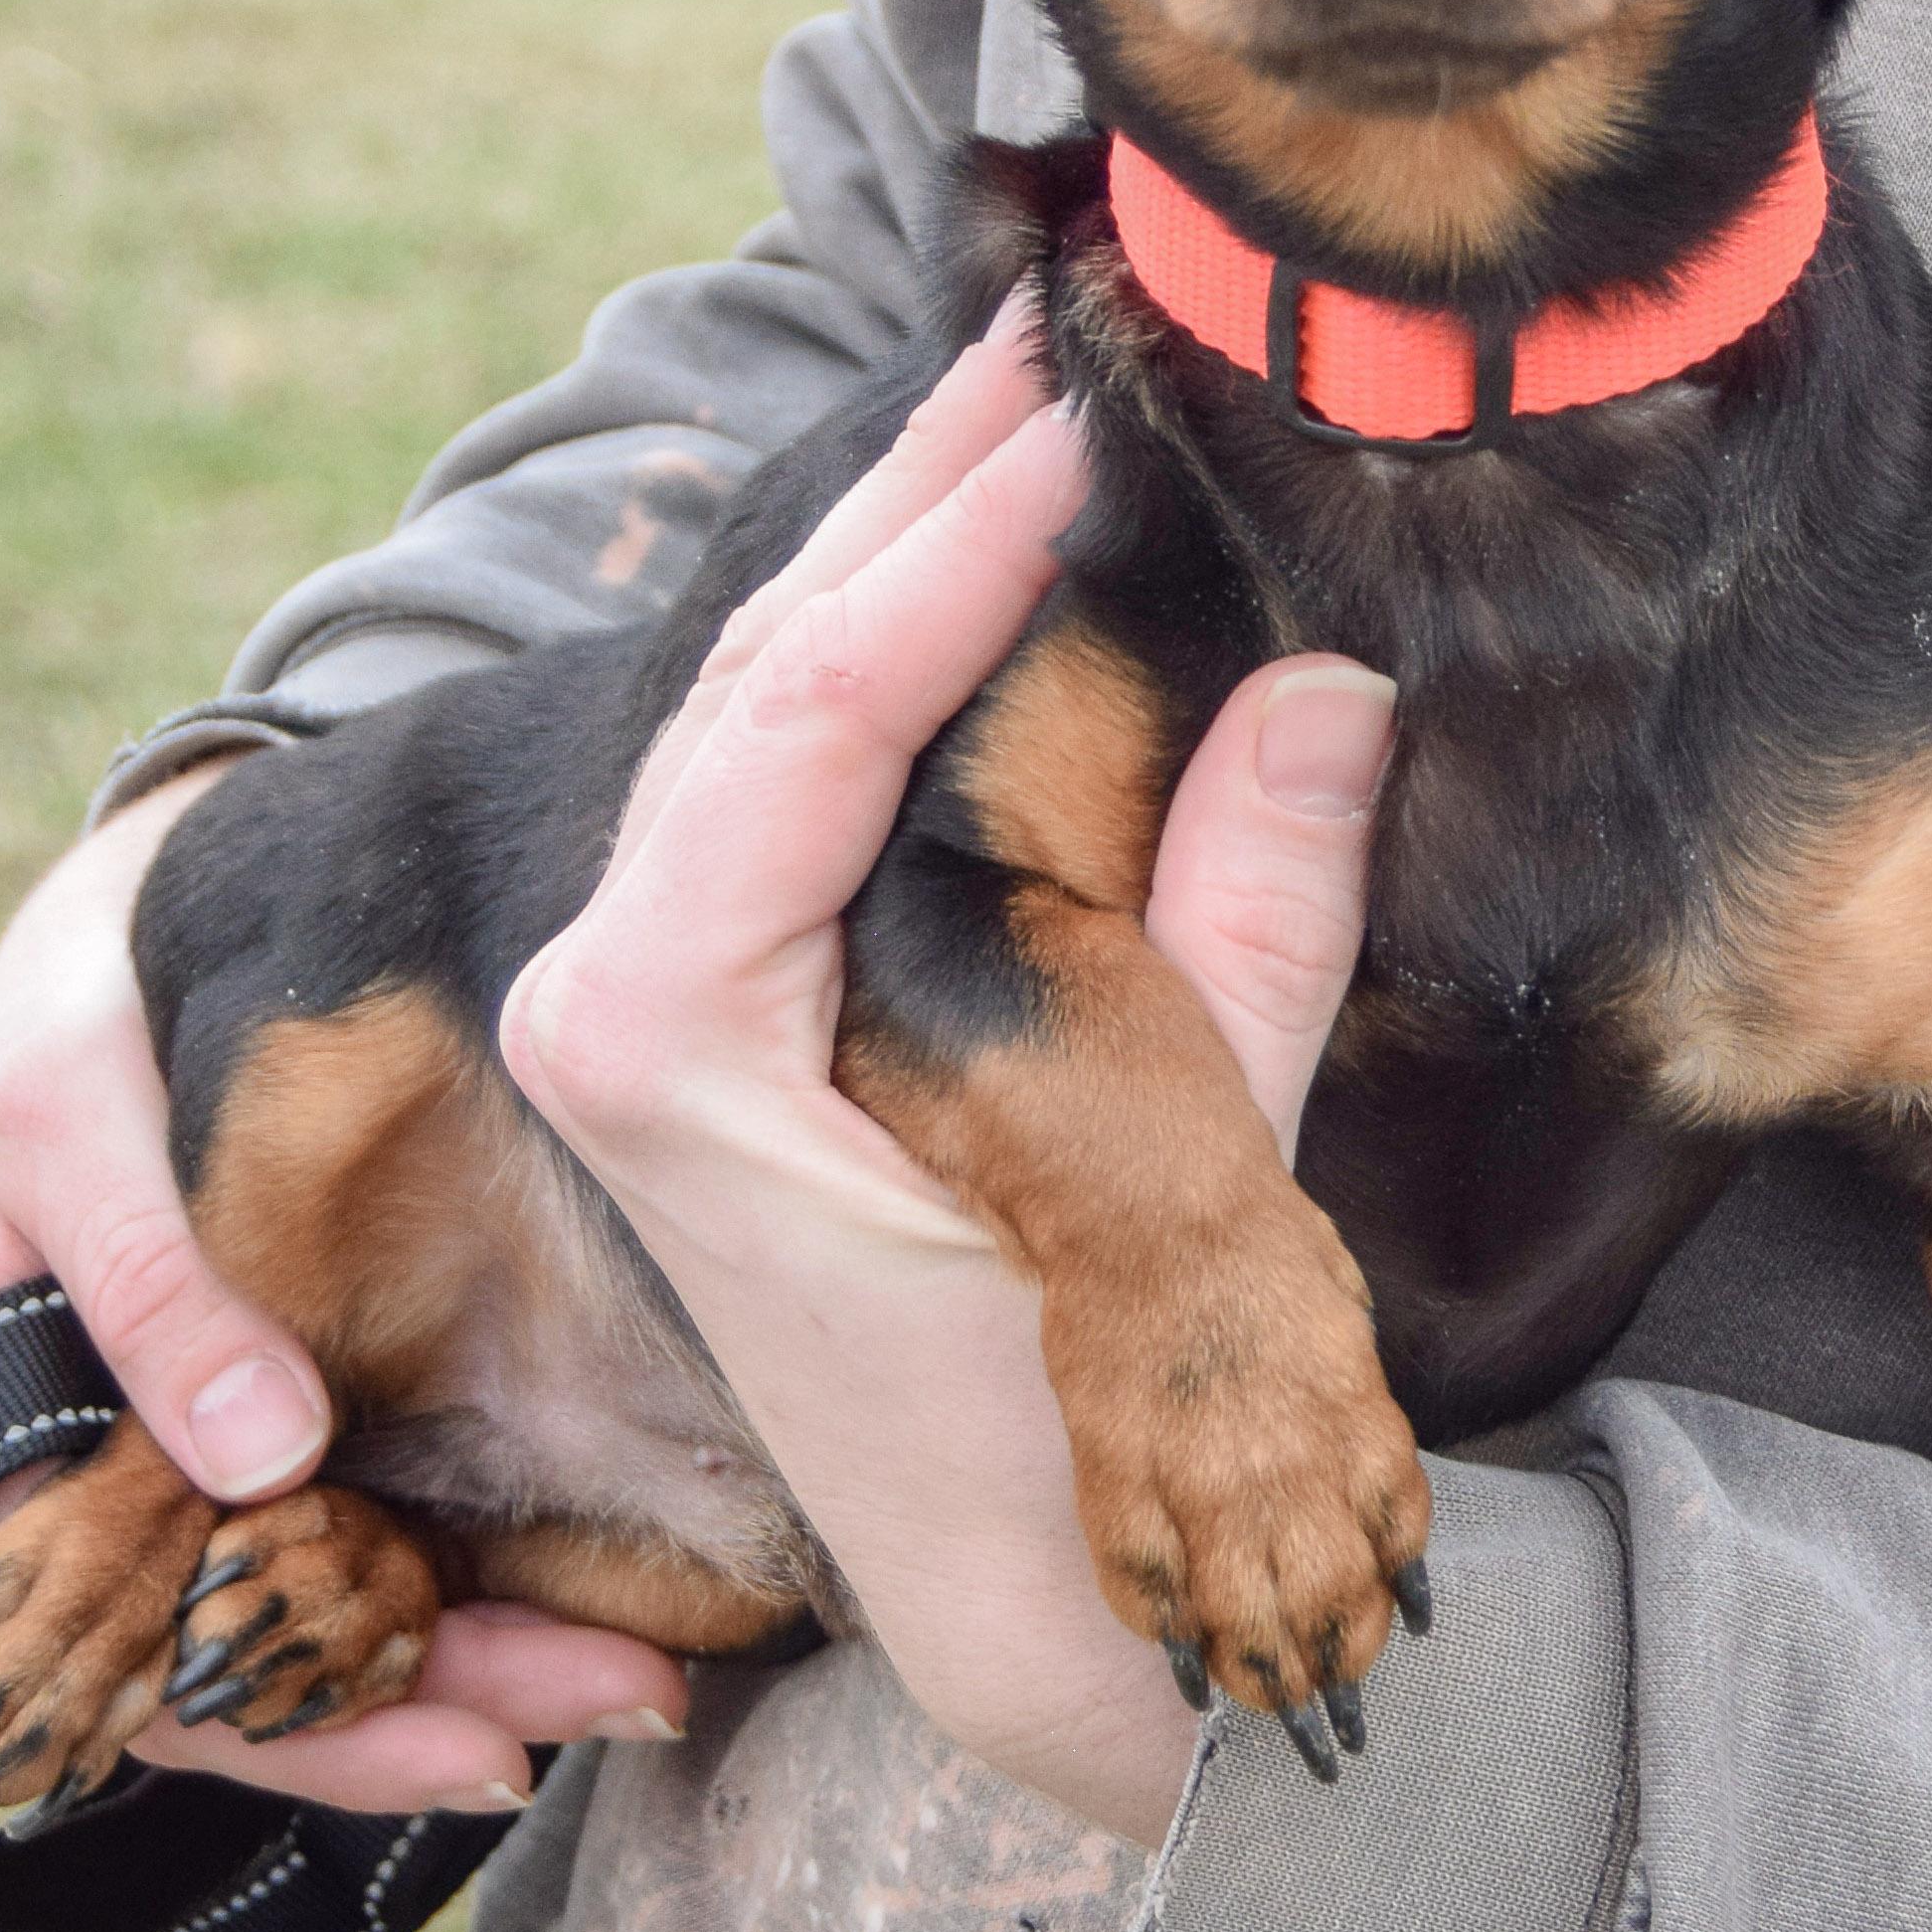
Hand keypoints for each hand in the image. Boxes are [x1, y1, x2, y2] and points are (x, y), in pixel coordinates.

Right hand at [0, 772, 694, 1817]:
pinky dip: (500, 1558)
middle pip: (254, 1655)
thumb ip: (148, 1275)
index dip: (265, 1720)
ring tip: (640, 1676)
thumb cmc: (86, 997)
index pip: (107, 1649)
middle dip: (418, 1706)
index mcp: (14, 1434)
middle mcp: (129, 1466)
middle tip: (598, 1711)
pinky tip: (615, 1585)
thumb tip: (256, 1460)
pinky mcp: (341, 1378)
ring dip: (487, 1654)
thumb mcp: (73, 1107)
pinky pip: (409, 1507)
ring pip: (345, 1602)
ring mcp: (239, 1434)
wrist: (190, 891)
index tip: (437, 1731)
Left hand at [505, 303, 1397, 1847]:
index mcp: (668, 1039)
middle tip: (1058, 330)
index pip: (801, 715)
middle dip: (919, 487)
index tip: (1081, 419)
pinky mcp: (707, 986)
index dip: (948, 546)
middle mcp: (612, 990)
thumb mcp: (1192, 1164)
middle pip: (760, 662)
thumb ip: (1243, 918)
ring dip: (894, 533)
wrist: (1004, 1600)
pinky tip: (971, 535)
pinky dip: (877, 635)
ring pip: (754, 688)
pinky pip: (773, 757)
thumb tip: (1319, 678)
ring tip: (1029, 386)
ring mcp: (645, 982)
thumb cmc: (1079, 1418)